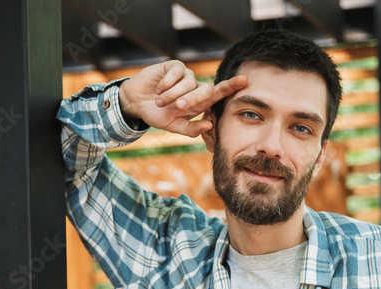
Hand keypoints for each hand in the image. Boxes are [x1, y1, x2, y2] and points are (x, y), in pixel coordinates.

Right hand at [117, 60, 246, 136]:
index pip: (219, 94)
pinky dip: (166, 84)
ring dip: (173, 94)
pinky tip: (157, 89)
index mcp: (199, 103)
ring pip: (189, 82)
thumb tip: (210, 124)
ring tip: (160, 101)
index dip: (231, 87)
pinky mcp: (174, 66)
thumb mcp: (173, 126)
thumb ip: (191, 129)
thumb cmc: (157, 115)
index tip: (244, 81)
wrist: (136, 102)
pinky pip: (177, 73)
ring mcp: (186, 75)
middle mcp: (195, 87)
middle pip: (206, 90)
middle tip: (177, 107)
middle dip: (192, 99)